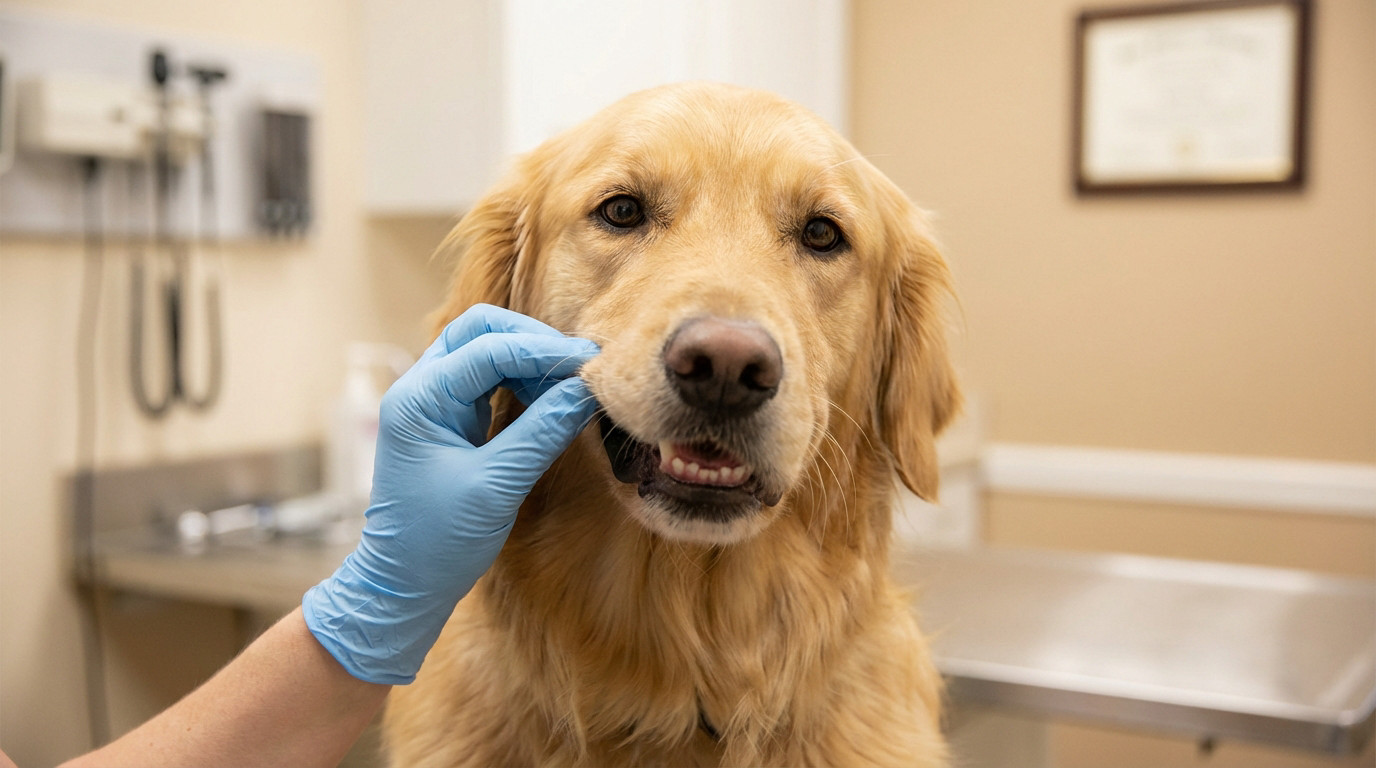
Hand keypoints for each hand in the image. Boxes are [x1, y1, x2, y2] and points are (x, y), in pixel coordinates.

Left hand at [303, 305, 598, 683]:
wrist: (403, 585)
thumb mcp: (497, 486)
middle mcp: (420, 390)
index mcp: (419, 400)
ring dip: (531, 360)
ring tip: (572, 386)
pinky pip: (489, 379)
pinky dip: (523, 381)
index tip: (593, 365)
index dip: (545, 352)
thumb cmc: (438, 542)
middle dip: (534, 341)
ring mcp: (434, 402)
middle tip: (582, 368)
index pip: (489, 348)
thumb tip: (588, 389)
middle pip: (481, 331)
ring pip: (486, 350)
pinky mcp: (450, 420)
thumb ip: (543, 431)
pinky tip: (552, 401)